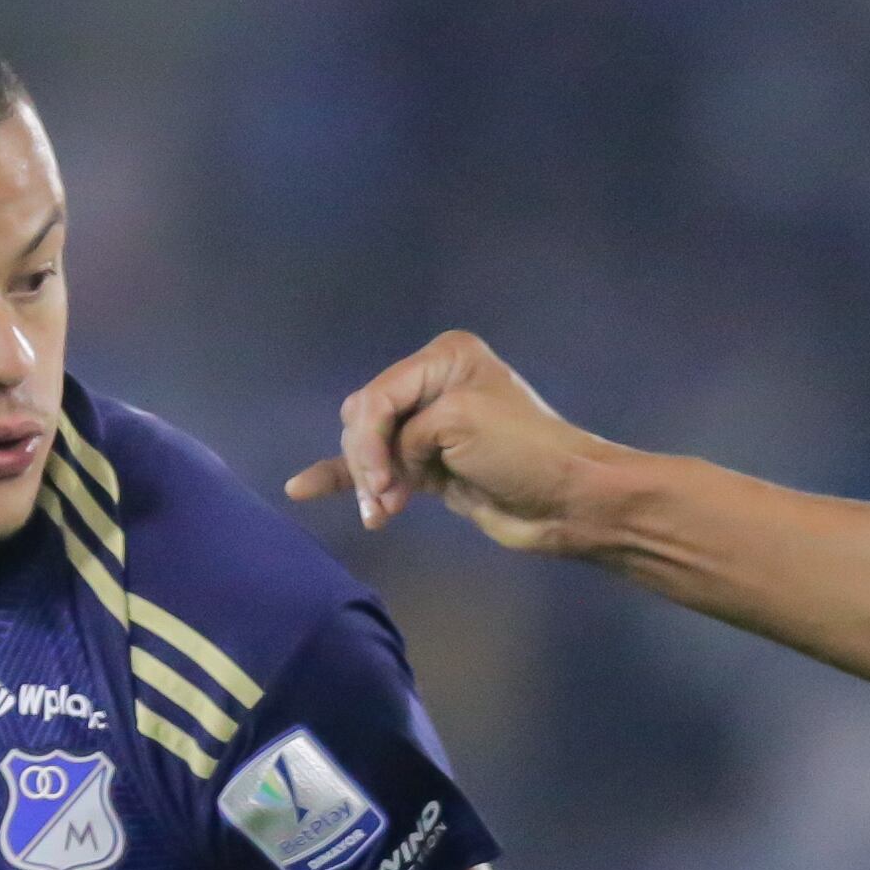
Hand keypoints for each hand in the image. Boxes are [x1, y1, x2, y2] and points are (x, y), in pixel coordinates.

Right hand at [287, 334, 612, 551]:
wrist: (566, 503)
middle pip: (365, 416)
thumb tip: (386, 471)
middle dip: (367, 458)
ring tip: (380, 511)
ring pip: (367, 446)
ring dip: (366, 478)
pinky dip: (343, 478)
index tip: (383, 482)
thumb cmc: (522, 452)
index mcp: (443, 357)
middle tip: (386, 496)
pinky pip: (375, 468)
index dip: (371, 439)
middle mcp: (433, 384)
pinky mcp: (429, 466)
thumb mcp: (458, 423)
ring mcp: (429, 427)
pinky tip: (302, 488)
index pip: (379, 394)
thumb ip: (404, 434)